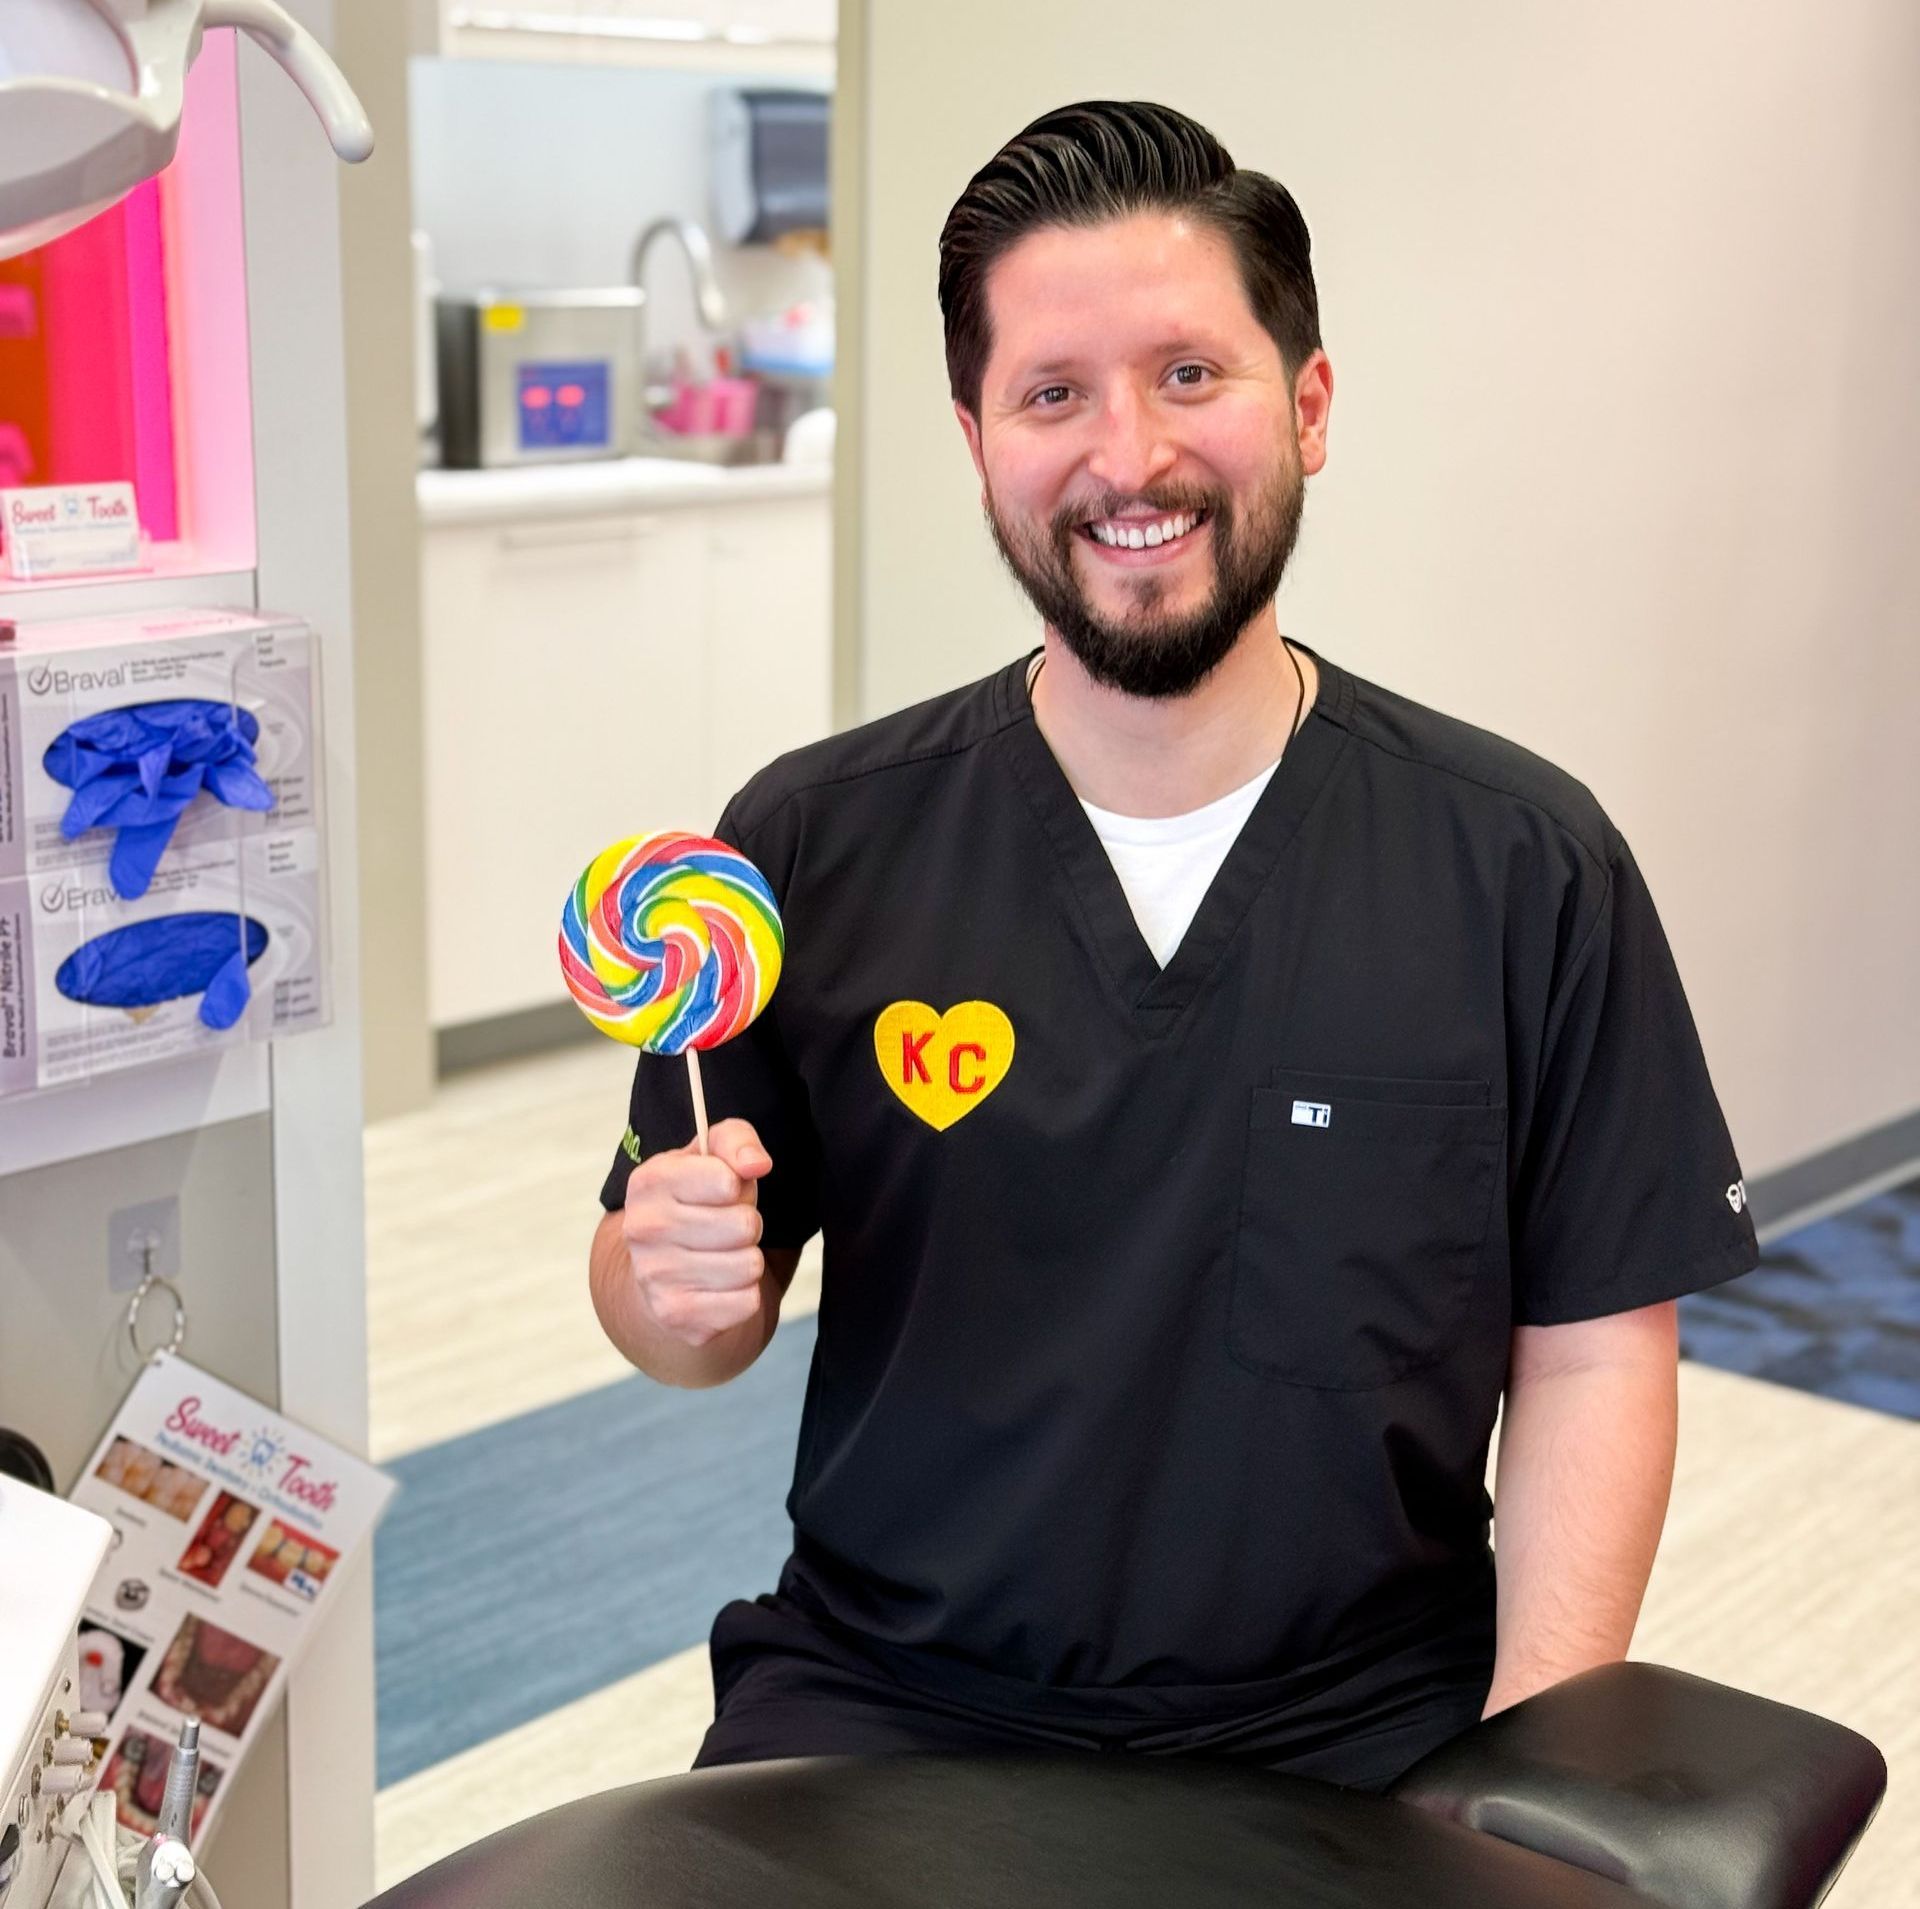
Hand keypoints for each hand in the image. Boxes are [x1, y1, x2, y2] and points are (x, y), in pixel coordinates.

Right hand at [619, 1118, 771, 1347]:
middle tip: (726, 1227)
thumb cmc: (696, 1201)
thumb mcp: (712, 1156)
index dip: (739, 1184)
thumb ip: (738, 1142)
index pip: (727, 1180)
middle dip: (748, 1224)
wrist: (661, 1267)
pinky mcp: (675, 1315)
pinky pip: (746, 1303)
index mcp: (649, 1181)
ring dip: (747, 1259)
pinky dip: (743, 1294)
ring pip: (749, 1266)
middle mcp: (643, 1228)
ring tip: (722, 1253)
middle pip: (745, 1226)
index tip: (723, 1189)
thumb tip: (757, 1164)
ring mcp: (655, 1276)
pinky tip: (718, 1285)